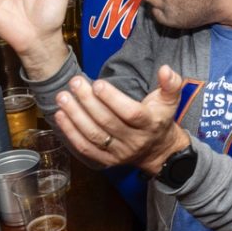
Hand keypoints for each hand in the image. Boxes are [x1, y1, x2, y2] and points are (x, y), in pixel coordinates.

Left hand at [53, 65, 191, 174]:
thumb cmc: (160, 119)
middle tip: (74, 83)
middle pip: (107, 122)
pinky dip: (71, 133)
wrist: (159, 151)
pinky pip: (85, 148)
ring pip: (94, 135)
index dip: (113, 99)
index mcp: (151, 124)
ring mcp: (119, 153)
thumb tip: (165, 69)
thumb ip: (170, 83)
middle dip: (88, 101)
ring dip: (75, 116)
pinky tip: (61, 116)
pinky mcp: (106, 161)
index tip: (97, 84)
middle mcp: (134, 141)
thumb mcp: (170, 100)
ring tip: (63, 97)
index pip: (130, 113)